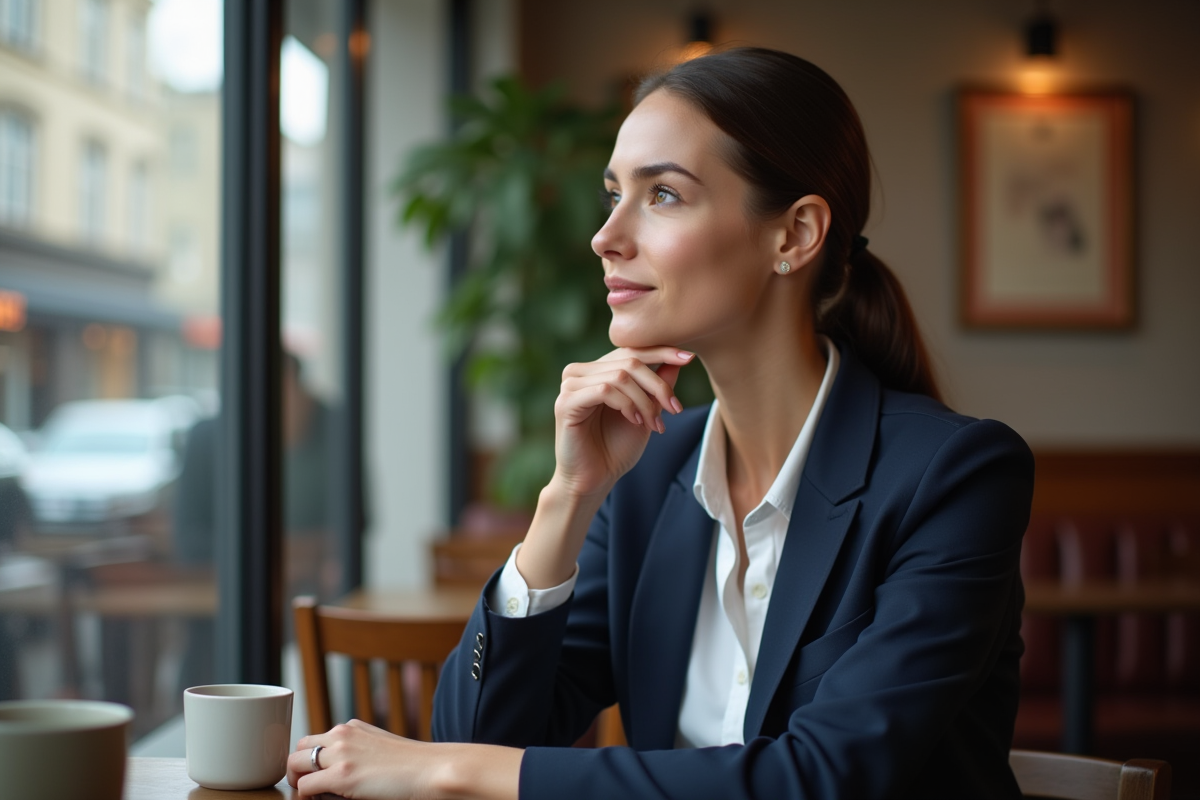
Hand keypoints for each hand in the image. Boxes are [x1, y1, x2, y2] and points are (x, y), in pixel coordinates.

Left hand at [287, 721, 520, 799]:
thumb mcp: (381, 748)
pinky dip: (306, 796)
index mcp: (352, 727)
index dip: (310, 760)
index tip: (315, 776)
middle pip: (299, 747)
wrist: (432, 769)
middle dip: (297, 768)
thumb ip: (358, 750)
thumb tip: (339, 770)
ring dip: (297, 781)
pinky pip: (304, 787)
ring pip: (294, 764)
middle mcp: (342, 734)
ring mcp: (340, 753)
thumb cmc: (414, 764)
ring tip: (310, 795)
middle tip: (306, 787)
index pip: (315, 739)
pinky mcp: (342, 776)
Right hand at [551, 346, 693, 499]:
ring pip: (620, 376)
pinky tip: (634, 421)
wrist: (595, 480)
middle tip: (675, 409)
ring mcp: (570, 385)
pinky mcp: (566, 402)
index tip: (689, 357)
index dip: (661, 350)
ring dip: (644, 401)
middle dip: (658, 385)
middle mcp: (580, 372)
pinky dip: (627, 405)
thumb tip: (679, 359)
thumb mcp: (646, 411)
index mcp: (596, 370)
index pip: (631, 350)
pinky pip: (605, 390)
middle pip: (629, 361)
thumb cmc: (616, 448)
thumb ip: (657, 386)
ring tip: (654, 423)